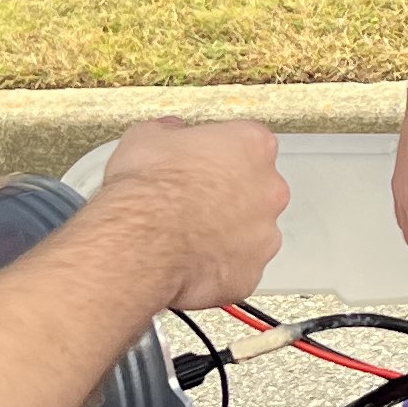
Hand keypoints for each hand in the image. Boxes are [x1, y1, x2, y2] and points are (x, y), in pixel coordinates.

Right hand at [95, 119, 287, 310]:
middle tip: (192, 199)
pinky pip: (238, 268)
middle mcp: (268, 190)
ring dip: (226, 233)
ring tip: (187, 234)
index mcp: (251, 146)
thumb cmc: (148, 192)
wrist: (139, 244)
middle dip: (229, 194)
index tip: (201, 162)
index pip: (248, 143)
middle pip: (257, 189)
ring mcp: (264, 235)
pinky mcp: (250, 275)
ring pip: (251, 232)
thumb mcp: (146, 138)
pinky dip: (218, 267)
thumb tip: (168, 132)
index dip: (219, 154)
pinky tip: (189, 261)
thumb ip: (170, 132)